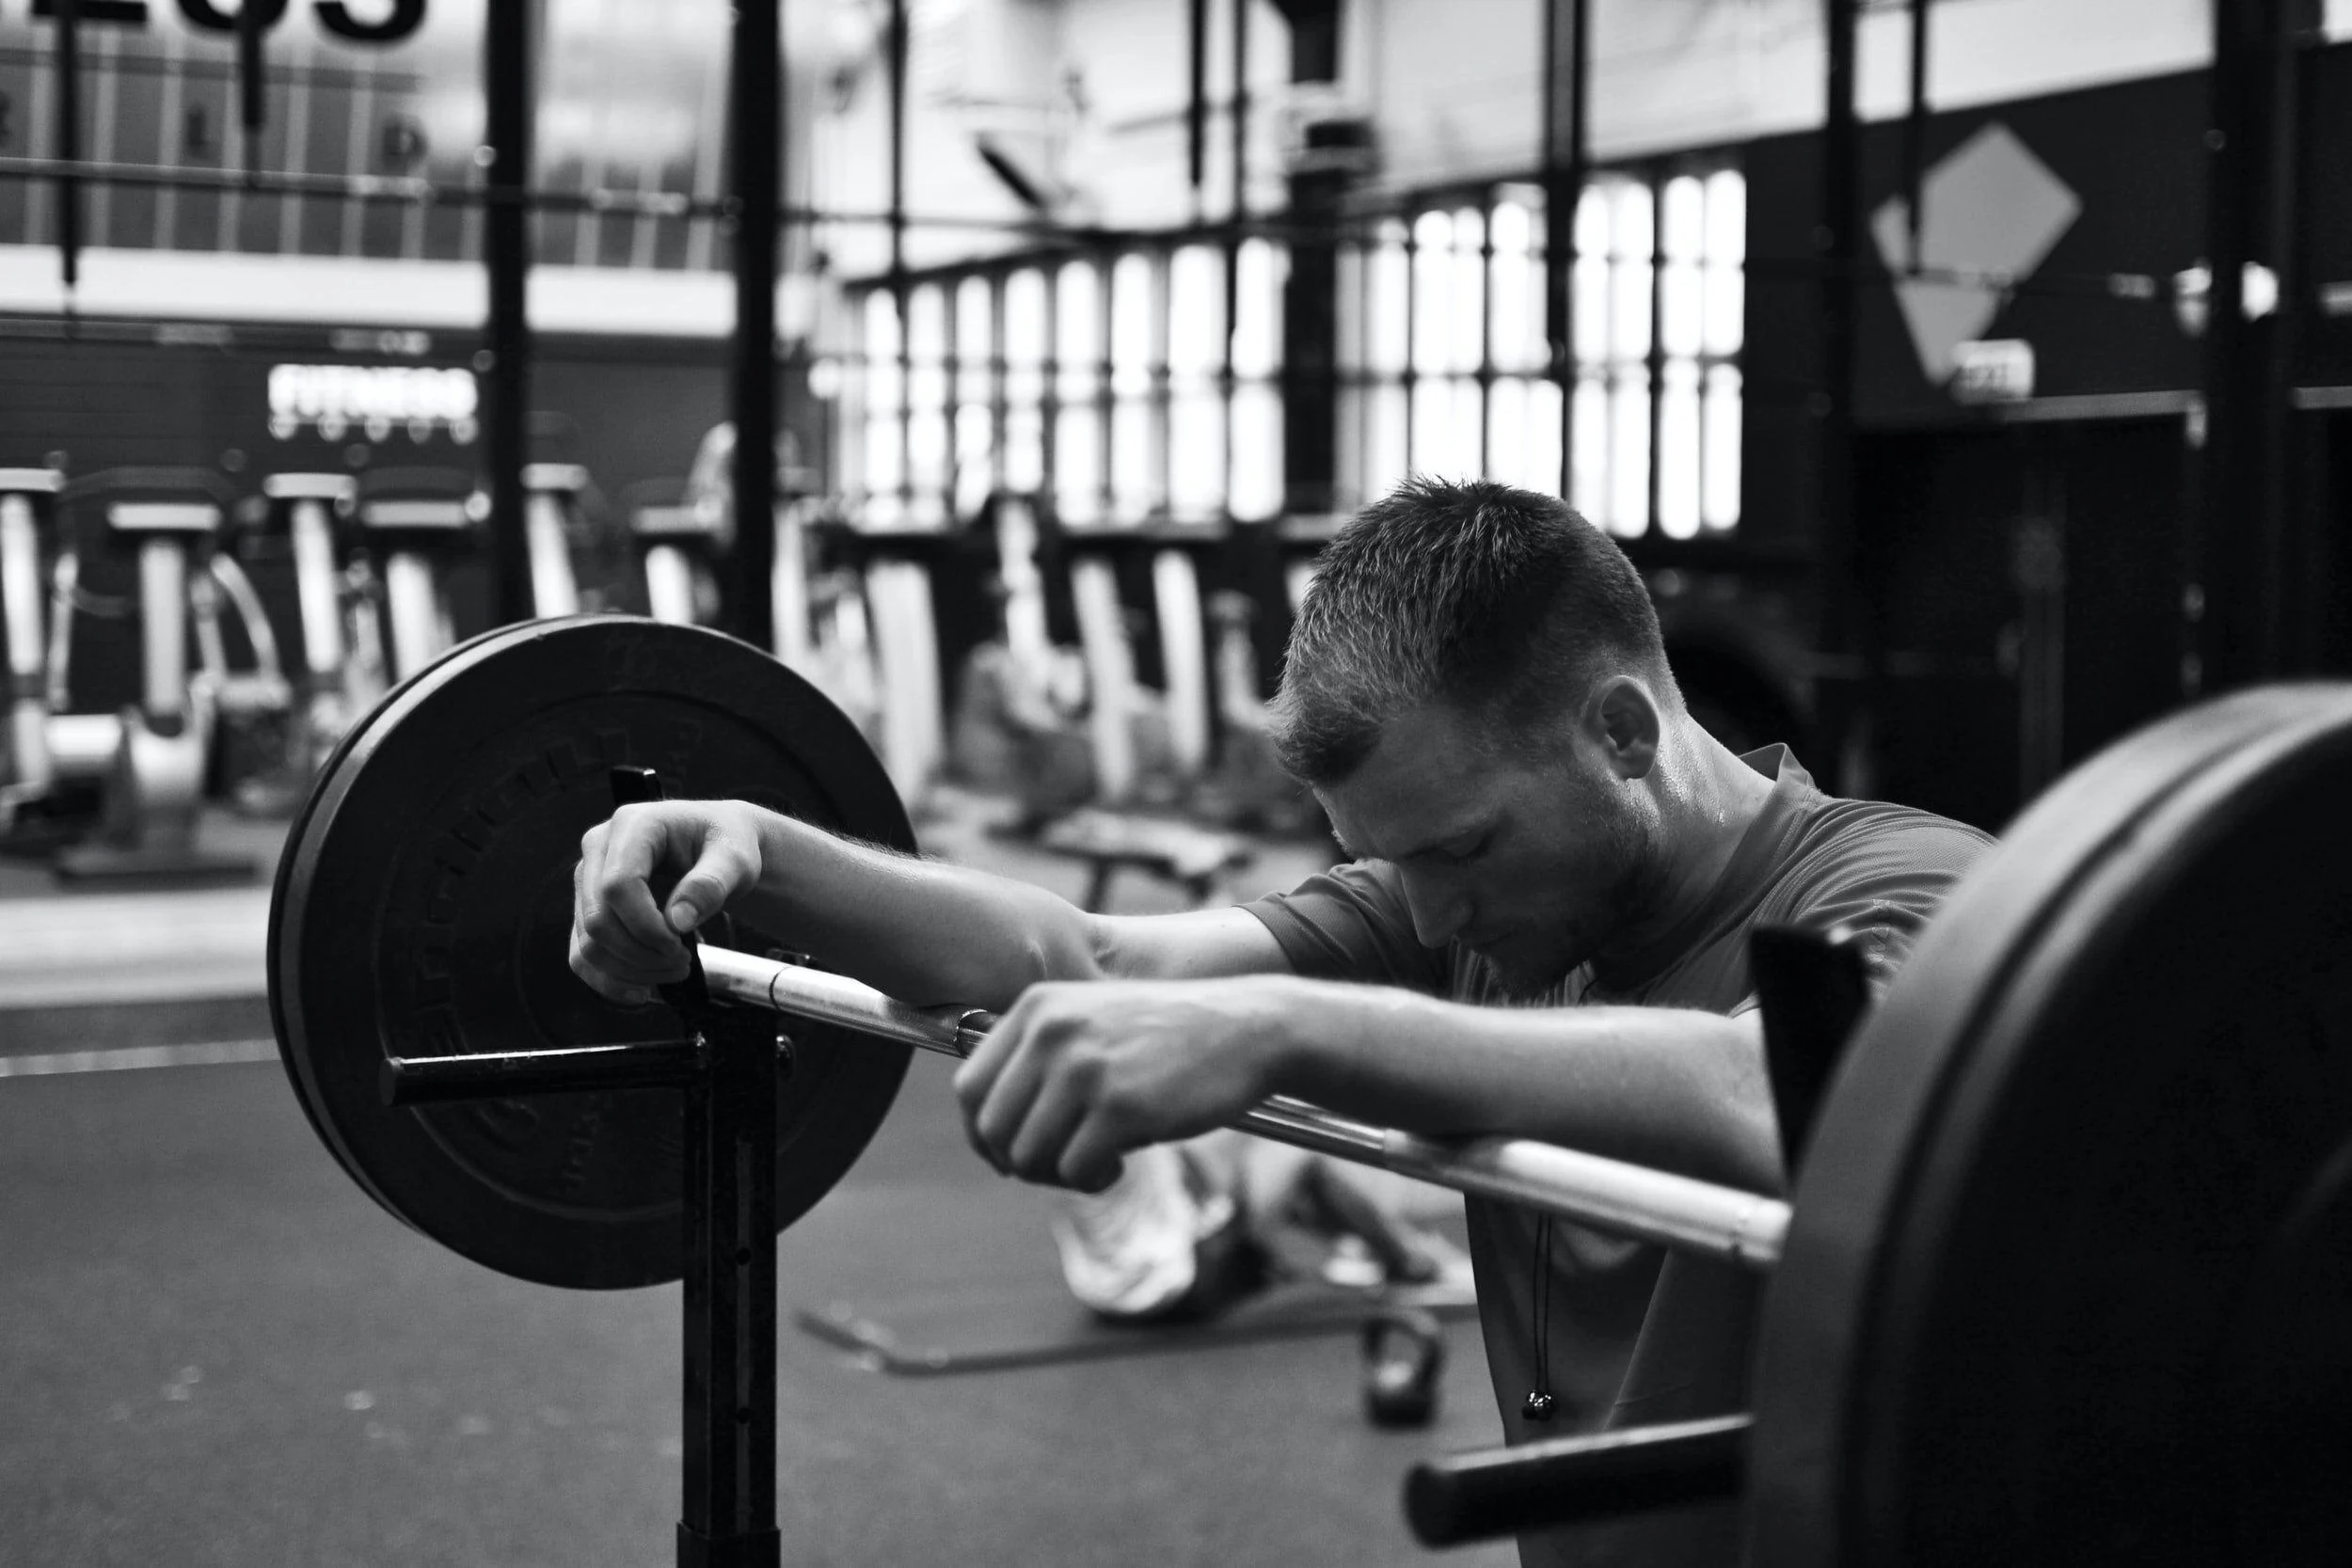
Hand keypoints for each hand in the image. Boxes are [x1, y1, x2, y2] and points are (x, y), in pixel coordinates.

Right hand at [570, 800, 765, 1004]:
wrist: (718, 848)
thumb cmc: (727, 847)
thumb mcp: (736, 860)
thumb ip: (711, 885)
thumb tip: (678, 922)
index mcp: (632, 825)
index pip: (617, 885)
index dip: (646, 926)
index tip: (680, 946)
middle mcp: (599, 849)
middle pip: (597, 919)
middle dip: (640, 953)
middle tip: (682, 963)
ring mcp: (588, 880)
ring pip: (587, 944)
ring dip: (630, 971)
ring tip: (674, 971)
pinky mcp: (587, 908)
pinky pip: (582, 956)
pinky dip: (610, 980)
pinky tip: (643, 990)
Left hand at [952, 976, 1296, 1191]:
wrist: (1249, 1029)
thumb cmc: (1169, 1036)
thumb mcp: (1091, 1022)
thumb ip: (1037, 1058)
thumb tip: (984, 1130)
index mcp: (1037, 1008)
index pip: (968, 1088)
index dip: (981, 1135)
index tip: (1010, 1154)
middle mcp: (1052, 1032)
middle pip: (993, 1130)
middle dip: (1021, 1162)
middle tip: (1061, 1166)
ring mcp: (1086, 1068)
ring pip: (1029, 1156)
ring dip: (1059, 1175)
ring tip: (1096, 1163)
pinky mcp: (1121, 1106)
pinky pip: (1076, 1169)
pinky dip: (1092, 1180)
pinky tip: (1119, 1165)